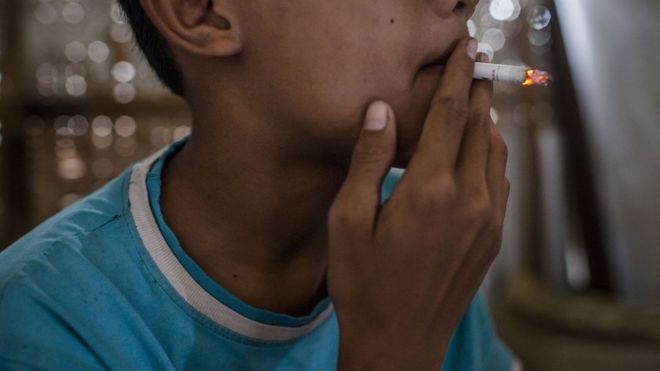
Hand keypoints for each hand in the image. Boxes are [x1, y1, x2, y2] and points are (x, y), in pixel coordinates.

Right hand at [327, 39, 509, 369]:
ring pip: (496, 155)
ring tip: (476, 106)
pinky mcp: (493, 240)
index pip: (450, 116)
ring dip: (487, 124)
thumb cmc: (364, 284)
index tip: (465, 52)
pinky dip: (493, 157)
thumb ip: (369, 161)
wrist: (399, 342)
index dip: (457, 78)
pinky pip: (501, 183)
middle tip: (474, 70)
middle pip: (479, 129)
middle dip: (476, 94)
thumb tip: (382, 111)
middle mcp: (469, 200)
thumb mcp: (349, 220)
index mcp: (431, 190)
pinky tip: (480, 154)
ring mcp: (488, 222)